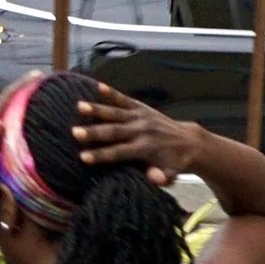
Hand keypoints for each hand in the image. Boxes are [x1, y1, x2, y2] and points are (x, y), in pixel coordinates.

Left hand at [0, 79, 34, 207]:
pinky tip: (31, 118)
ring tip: (41, 93)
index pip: (6, 97)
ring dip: (23, 99)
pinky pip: (11, 120)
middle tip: (44, 80)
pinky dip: (21, 114)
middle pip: (9, 99)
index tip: (37, 74)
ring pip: (10, 108)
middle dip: (24, 88)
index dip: (21, 84)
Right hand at [72, 79, 198, 184]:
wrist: (190, 142)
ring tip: (79, 106)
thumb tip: (152, 177)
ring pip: (116, 113)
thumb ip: (162, 177)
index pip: (119, 153)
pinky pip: (125, 100)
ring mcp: (141, 117)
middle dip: (94, 132)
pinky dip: (112, 93)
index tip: (83, 157)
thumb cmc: (175, 163)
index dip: (101, 155)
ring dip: (98, 110)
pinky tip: (98, 86)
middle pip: (114, 131)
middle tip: (74, 133)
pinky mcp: (142, 108)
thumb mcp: (172, 175)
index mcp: (146, 149)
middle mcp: (142, 131)